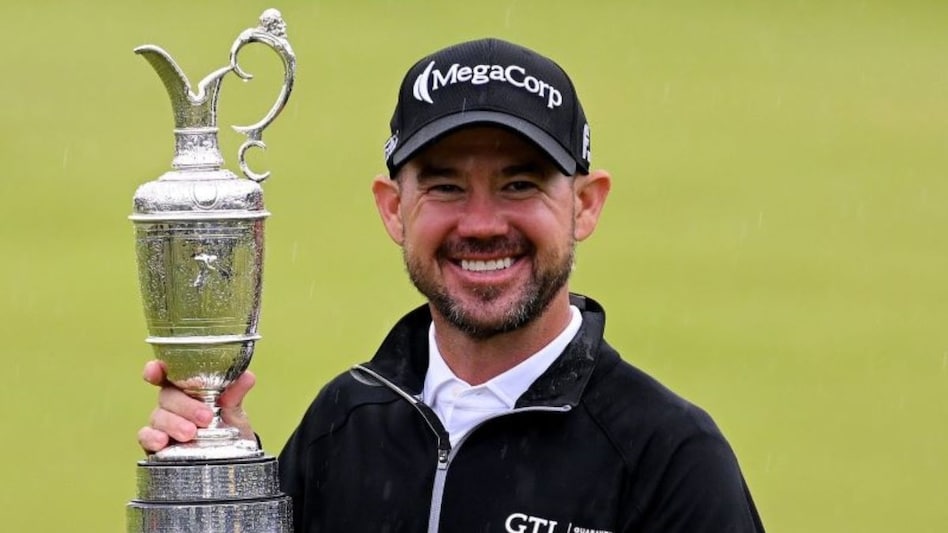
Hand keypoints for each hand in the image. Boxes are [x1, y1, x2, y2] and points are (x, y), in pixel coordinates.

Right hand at [137, 360, 256, 453]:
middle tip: (205, 418)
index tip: (156, 369)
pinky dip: (151, 437)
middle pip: (168, 396)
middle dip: (185, 406)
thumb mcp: (235, 411)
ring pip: (158, 416)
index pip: (168, 373)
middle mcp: (173, 404)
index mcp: (189, 388)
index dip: (157, 369)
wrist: (233, 458)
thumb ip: (235, 395)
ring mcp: (163, 423)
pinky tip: (161, 442)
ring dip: (173, 423)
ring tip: (190, 433)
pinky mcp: (157, 444)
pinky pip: (146, 437)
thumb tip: (247, 377)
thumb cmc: (229, 427)